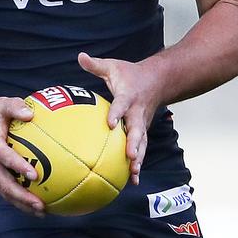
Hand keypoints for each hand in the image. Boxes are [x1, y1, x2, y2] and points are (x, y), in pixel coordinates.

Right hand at [0, 98, 42, 214]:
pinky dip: (18, 201)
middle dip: (22, 197)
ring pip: (4, 192)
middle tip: (41, 205)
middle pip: (5, 184)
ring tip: (41, 212)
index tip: (35, 175)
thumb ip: (15, 106)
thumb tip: (31, 114)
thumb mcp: (0, 104)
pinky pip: (4, 191)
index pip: (5, 158)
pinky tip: (34, 206)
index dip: (19, 167)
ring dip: (22, 204)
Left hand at [78, 52, 162, 184]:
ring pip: (141, 143)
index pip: (122, 105)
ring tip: (133, 174)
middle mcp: (137, 112)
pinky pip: (141, 149)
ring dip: (138, 158)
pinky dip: (137, 164)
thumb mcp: (112, 66)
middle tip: (129, 156)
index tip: (110, 124)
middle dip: (134, 143)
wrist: (158, 80)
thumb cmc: (130, 74)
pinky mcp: (142, 132)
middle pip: (137, 130)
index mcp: (128, 96)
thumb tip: (80, 56)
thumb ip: (95, 64)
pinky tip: (132, 181)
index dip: (117, 114)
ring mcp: (142, 124)